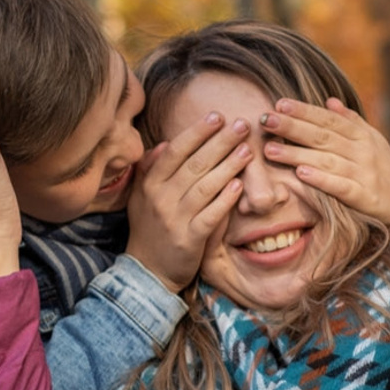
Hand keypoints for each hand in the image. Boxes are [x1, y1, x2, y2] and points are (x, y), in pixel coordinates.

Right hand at [126, 113, 252, 292]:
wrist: (147, 272)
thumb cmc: (149, 230)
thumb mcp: (141, 198)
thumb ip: (150, 170)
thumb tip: (163, 144)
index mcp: (150, 184)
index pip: (176, 151)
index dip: (197, 132)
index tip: (217, 116)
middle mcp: (161, 199)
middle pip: (194, 164)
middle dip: (220, 142)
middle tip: (242, 125)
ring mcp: (174, 219)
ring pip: (205, 187)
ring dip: (228, 167)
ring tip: (247, 150)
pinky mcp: (188, 239)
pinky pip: (210, 215)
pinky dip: (225, 200)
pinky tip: (239, 185)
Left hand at [260, 97, 389, 225]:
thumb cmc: (384, 169)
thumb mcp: (372, 141)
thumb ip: (350, 121)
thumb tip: (329, 101)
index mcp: (361, 135)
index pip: (328, 119)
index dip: (304, 111)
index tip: (279, 104)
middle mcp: (362, 151)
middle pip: (322, 136)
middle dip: (292, 127)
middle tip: (265, 120)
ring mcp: (364, 173)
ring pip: (326, 160)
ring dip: (297, 154)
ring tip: (270, 149)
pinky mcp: (364, 197)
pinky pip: (340, 186)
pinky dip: (321, 179)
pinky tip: (300, 174)